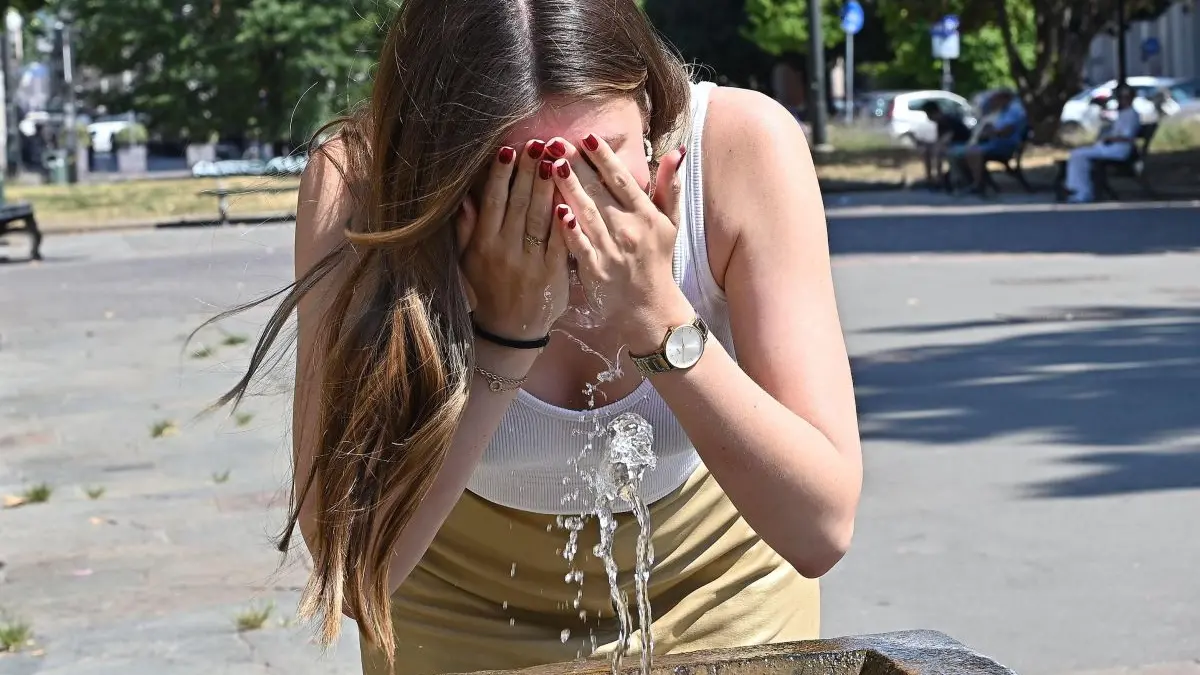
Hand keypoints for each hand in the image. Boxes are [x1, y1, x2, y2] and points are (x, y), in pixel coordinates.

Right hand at [458, 141, 570, 341]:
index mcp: (484, 244)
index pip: (493, 201)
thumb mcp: (467, 261)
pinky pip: (560, 241)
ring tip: (555, 159)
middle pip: (519, 203)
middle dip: (528, 171)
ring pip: (540, 217)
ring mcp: (530, 262)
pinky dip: (565, 220)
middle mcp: (506, 250)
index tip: (508, 150)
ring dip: (548, 186)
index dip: (500, 174)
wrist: (509, 331)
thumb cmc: (486, 291)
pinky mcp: (553, 274)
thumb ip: (465, 229)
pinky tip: (569, 198)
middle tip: (538, 144)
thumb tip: (464, 197)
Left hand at [548, 134, 692, 352]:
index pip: (622, 180)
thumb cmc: (657, 260)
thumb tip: (675, 152)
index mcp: (645, 214)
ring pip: (587, 213)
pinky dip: (569, 229)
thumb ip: (670, 186)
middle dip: (578, 166)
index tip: (588, 137)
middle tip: (557, 142)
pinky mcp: (596, 270)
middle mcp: (629, 229)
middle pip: (599, 192)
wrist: (650, 306)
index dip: (605, 158)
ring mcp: (611, 250)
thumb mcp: (670, 223)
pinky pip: (580, 246)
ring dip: (569, 189)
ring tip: (551, 166)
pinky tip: (556, 211)